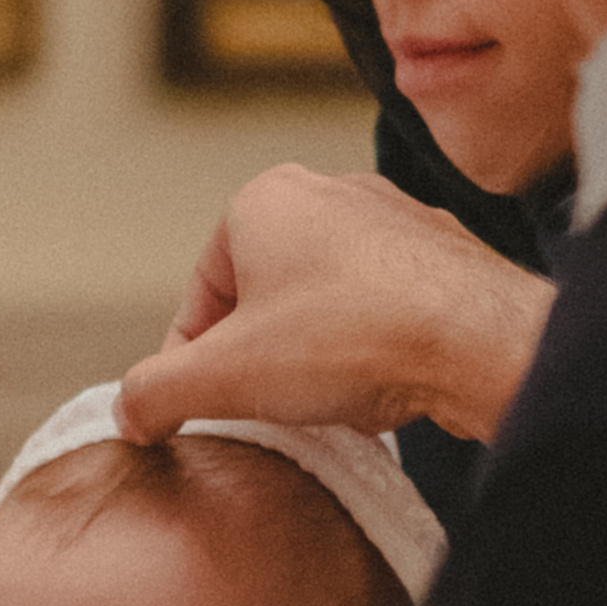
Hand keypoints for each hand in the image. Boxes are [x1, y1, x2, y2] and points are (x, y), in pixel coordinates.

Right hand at [117, 162, 551, 449]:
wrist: (478, 342)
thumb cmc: (349, 341)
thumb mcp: (223, 378)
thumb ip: (155, 393)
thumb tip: (128, 413)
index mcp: (263, 199)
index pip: (201, 295)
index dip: (192, 364)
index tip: (202, 412)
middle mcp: (330, 192)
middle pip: (264, 300)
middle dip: (261, 361)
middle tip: (269, 414)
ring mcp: (393, 220)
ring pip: (325, 307)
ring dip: (315, 360)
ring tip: (328, 407)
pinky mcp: (444, 256)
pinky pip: (383, 313)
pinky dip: (370, 353)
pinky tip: (379, 393)